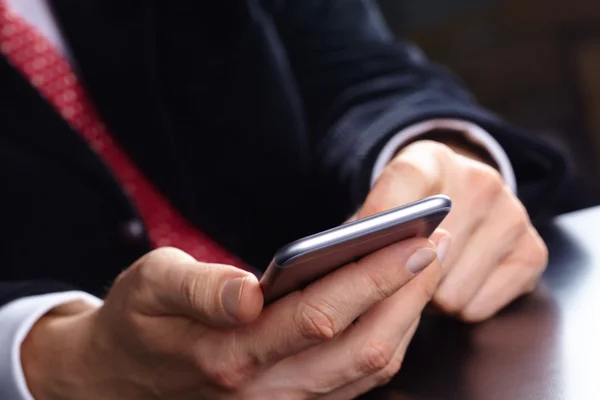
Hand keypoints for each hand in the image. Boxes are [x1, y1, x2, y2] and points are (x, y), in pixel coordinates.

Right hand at [22, 241, 445, 399]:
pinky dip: (387, 344)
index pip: (321, 315)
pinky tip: (397, 307)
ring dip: (405, 320)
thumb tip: (249, 292)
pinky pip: (356, 382)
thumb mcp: (149, 287)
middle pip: (361, 348)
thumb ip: (198, 289)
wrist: (121, 380)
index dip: (373, 278)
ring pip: (367, 371)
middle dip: (407, 295)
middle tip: (437, 246)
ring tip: (426, 271)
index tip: (412, 241)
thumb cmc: (139, 321)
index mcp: (231, 352)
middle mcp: (266, 389)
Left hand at [360, 140, 547, 321]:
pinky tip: (455, 282)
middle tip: (396, 271)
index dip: (379, 219)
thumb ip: (361, 227)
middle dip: (403, 277)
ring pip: (448, 294)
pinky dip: (458, 308)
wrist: (464, 192)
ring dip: (430, 297)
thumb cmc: (412, 206)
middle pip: (425, 259)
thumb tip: (339, 269)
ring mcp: (513, 215)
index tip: (359, 246)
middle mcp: (480, 181)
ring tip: (426, 275)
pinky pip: (474, 310)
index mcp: (431, 159)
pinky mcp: (533, 252)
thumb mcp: (383, 199)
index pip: (402, 184)